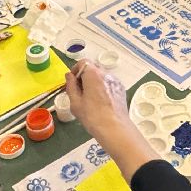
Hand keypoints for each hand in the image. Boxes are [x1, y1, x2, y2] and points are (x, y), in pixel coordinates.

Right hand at [66, 61, 159, 180]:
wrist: (114, 128)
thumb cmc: (92, 116)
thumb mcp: (75, 102)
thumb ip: (71, 86)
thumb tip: (69, 75)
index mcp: (93, 74)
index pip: (83, 62)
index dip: (75, 70)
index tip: (72, 82)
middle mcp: (106, 74)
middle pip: (93, 67)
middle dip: (84, 75)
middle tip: (79, 90)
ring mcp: (115, 81)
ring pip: (101, 75)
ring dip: (94, 81)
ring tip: (90, 97)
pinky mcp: (121, 89)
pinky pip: (108, 83)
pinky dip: (102, 86)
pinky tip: (100, 101)